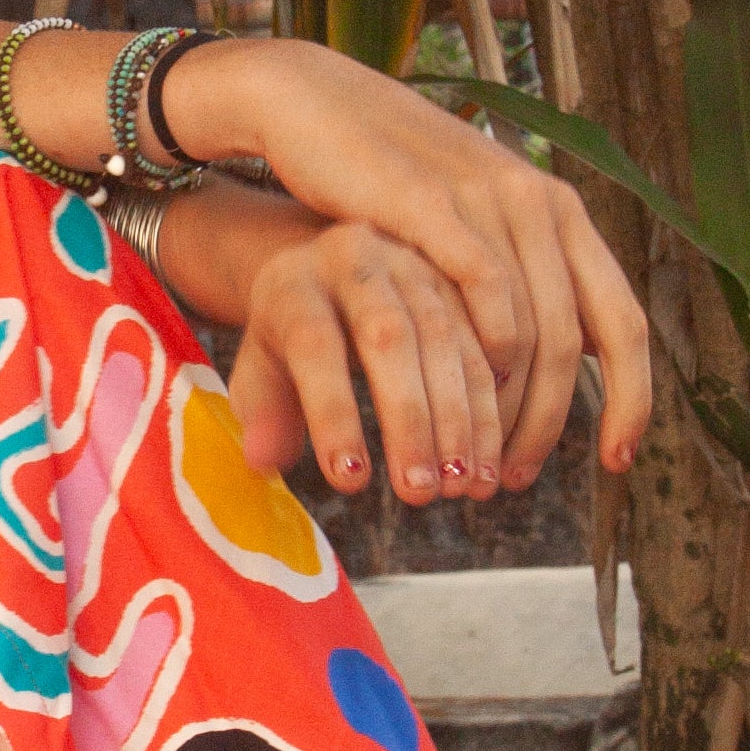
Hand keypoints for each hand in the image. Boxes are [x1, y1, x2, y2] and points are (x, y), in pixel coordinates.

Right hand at [172, 40, 651, 486]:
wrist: (315, 105)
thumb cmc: (390, 176)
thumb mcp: (471, 221)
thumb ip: (517, 275)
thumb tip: (561, 351)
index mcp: (559, 213)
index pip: (623, 322)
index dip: (632, 399)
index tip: (615, 460)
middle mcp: (539, 203)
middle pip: (574, 342)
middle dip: (550, 424)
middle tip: (518, 477)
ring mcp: (489, 200)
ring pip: (530, 330)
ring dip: (512, 411)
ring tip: (482, 462)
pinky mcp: (433, 203)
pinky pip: (481, 295)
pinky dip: (482, 358)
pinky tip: (460, 400)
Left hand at [224, 218, 515, 503]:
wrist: (328, 272)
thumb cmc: (288, 339)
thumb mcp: (260, 369)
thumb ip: (261, 413)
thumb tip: (263, 461)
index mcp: (293, 281)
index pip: (313, 344)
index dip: (333, 414)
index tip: (349, 481)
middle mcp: (354, 258)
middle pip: (387, 336)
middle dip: (408, 420)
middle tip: (418, 493)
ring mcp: (411, 263)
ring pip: (445, 339)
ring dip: (459, 421)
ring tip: (458, 488)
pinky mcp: (455, 280)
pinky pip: (483, 342)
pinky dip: (489, 408)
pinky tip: (486, 463)